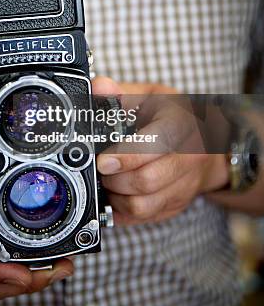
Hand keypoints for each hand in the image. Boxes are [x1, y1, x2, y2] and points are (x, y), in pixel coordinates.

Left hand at [93, 77, 228, 224]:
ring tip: (107, 181)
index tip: (103, 161)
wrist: (207, 142)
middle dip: (114, 178)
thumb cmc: (173, 116)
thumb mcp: (151, 95)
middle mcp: (189, 157)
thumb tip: (99, 87)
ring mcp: (185, 185)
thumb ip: (122, 92)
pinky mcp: (177, 205)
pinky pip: (145, 217)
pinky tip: (116, 195)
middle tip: (100, 168)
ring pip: (144, 205)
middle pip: (147, 180)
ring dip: (117, 197)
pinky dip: (123, 210)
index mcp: (181, 124)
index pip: (156, 143)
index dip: (126, 156)